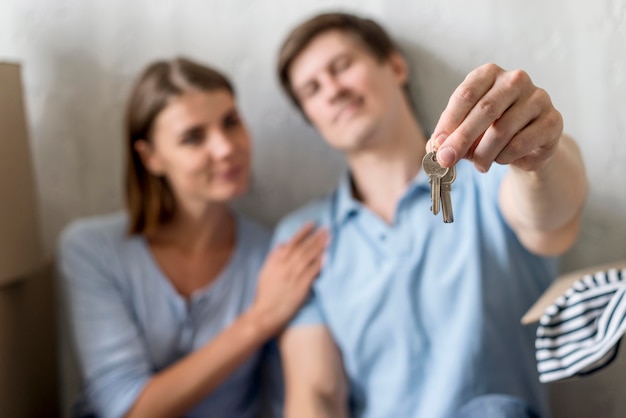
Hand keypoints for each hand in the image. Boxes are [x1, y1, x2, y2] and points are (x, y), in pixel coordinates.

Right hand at [250, 223, 328, 336]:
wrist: (265, 314)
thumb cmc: (265, 294)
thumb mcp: (265, 271)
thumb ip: (274, 256)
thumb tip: (283, 244)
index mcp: (276, 261)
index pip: (292, 242)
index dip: (303, 232)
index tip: (312, 223)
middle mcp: (285, 266)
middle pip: (303, 247)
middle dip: (316, 236)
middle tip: (326, 228)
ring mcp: (294, 276)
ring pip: (309, 257)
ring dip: (320, 246)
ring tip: (329, 237)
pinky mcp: (301, 287)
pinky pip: (313, 271)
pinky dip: (320, 262)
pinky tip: (327, 256)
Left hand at [427, 63, 562, 172]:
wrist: (528, 144)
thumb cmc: (489, 130)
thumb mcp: (465, 129)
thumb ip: (449, 136)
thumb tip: (436, 147)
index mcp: (489, 74)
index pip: (465, 94)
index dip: (449, 122)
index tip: (437, 144)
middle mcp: (515, 80)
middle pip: (484, 110)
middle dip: (461, 139)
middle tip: (447, 160)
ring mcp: (538, 98)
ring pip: (501, 130)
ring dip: (483, 153)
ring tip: (479, 163)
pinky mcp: (552, 121)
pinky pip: (520, 144)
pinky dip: (504, 157)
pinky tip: (501, 159)